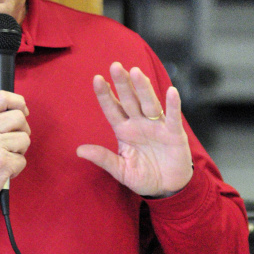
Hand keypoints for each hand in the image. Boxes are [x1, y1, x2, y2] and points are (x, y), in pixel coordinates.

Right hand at [0, 91, 30, 223]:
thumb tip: (18, 109)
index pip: (2, 97)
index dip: (18, 102)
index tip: (22, 111)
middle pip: (19, 117)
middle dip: (22, 130)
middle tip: (13, 141)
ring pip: (25, 139)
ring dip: (19, 150)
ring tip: (4, 157)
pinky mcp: (2, 163)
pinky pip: (22, 160)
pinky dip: (16, 167)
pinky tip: (2, 171)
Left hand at [76, 62, 192, 197]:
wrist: (167, 188)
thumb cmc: (143, 176)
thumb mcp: (120, 170)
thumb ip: (103, 159)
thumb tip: (79, 150)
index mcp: (124, 130)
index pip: (112, 109)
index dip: (105, 94)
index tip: (97, 79)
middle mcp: (139, 123)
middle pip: (129, 100)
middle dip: (123, 84)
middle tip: (115, 66)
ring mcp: (157, 126)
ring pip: (149, 103)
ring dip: (143, 88)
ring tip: (136, 72)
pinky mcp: (174, 134)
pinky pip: (173, 117)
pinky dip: (173, 104)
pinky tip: (171, 91)